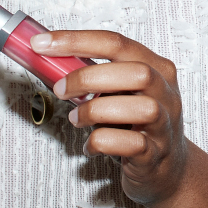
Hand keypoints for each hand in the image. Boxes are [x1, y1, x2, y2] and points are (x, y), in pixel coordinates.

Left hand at [37, 32, 191, 204]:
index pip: (116, 43)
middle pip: (136, 72)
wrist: (166, 167)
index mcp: (156, 68)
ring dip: (96, 111)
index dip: (76, 40)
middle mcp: (165, 92)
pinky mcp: (155, 153)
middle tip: (61, 89)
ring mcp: (164, 124)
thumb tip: (51, 63)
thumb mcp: (122, 92)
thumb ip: (97, 77)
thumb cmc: (137, 124)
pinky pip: (131, 145)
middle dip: (89, 77)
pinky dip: (102, 142)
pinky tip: (91, 145)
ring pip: (140, 108)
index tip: (42, 44)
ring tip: (77, 118)